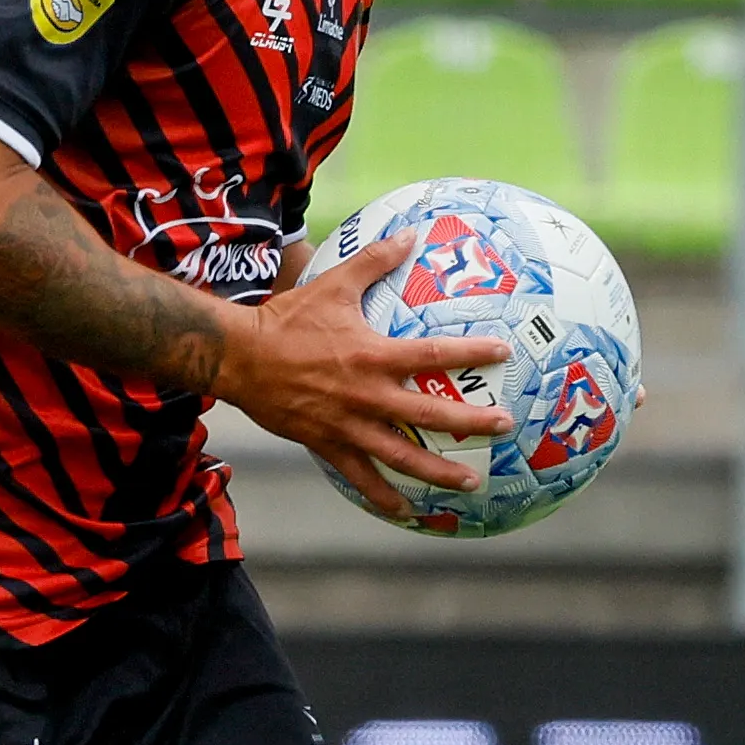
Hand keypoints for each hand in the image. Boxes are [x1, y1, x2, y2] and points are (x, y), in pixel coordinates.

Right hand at [214, 232, 508, 502]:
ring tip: (470, 483)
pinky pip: (360, 476)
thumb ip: (374, 261)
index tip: (503, 352)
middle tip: (504, 427)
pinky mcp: (328, 444)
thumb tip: (410, 233)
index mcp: (373, 356)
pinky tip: (406, 511)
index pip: (433, 354)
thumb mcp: (334, 284)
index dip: (471, 352)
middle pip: (430, 415)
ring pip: (402, 456)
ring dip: (439, 472)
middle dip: (471, 423)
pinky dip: (383, 496)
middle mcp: (367, 395)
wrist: (239, 357)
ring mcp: (349, 425)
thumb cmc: (287, 319)